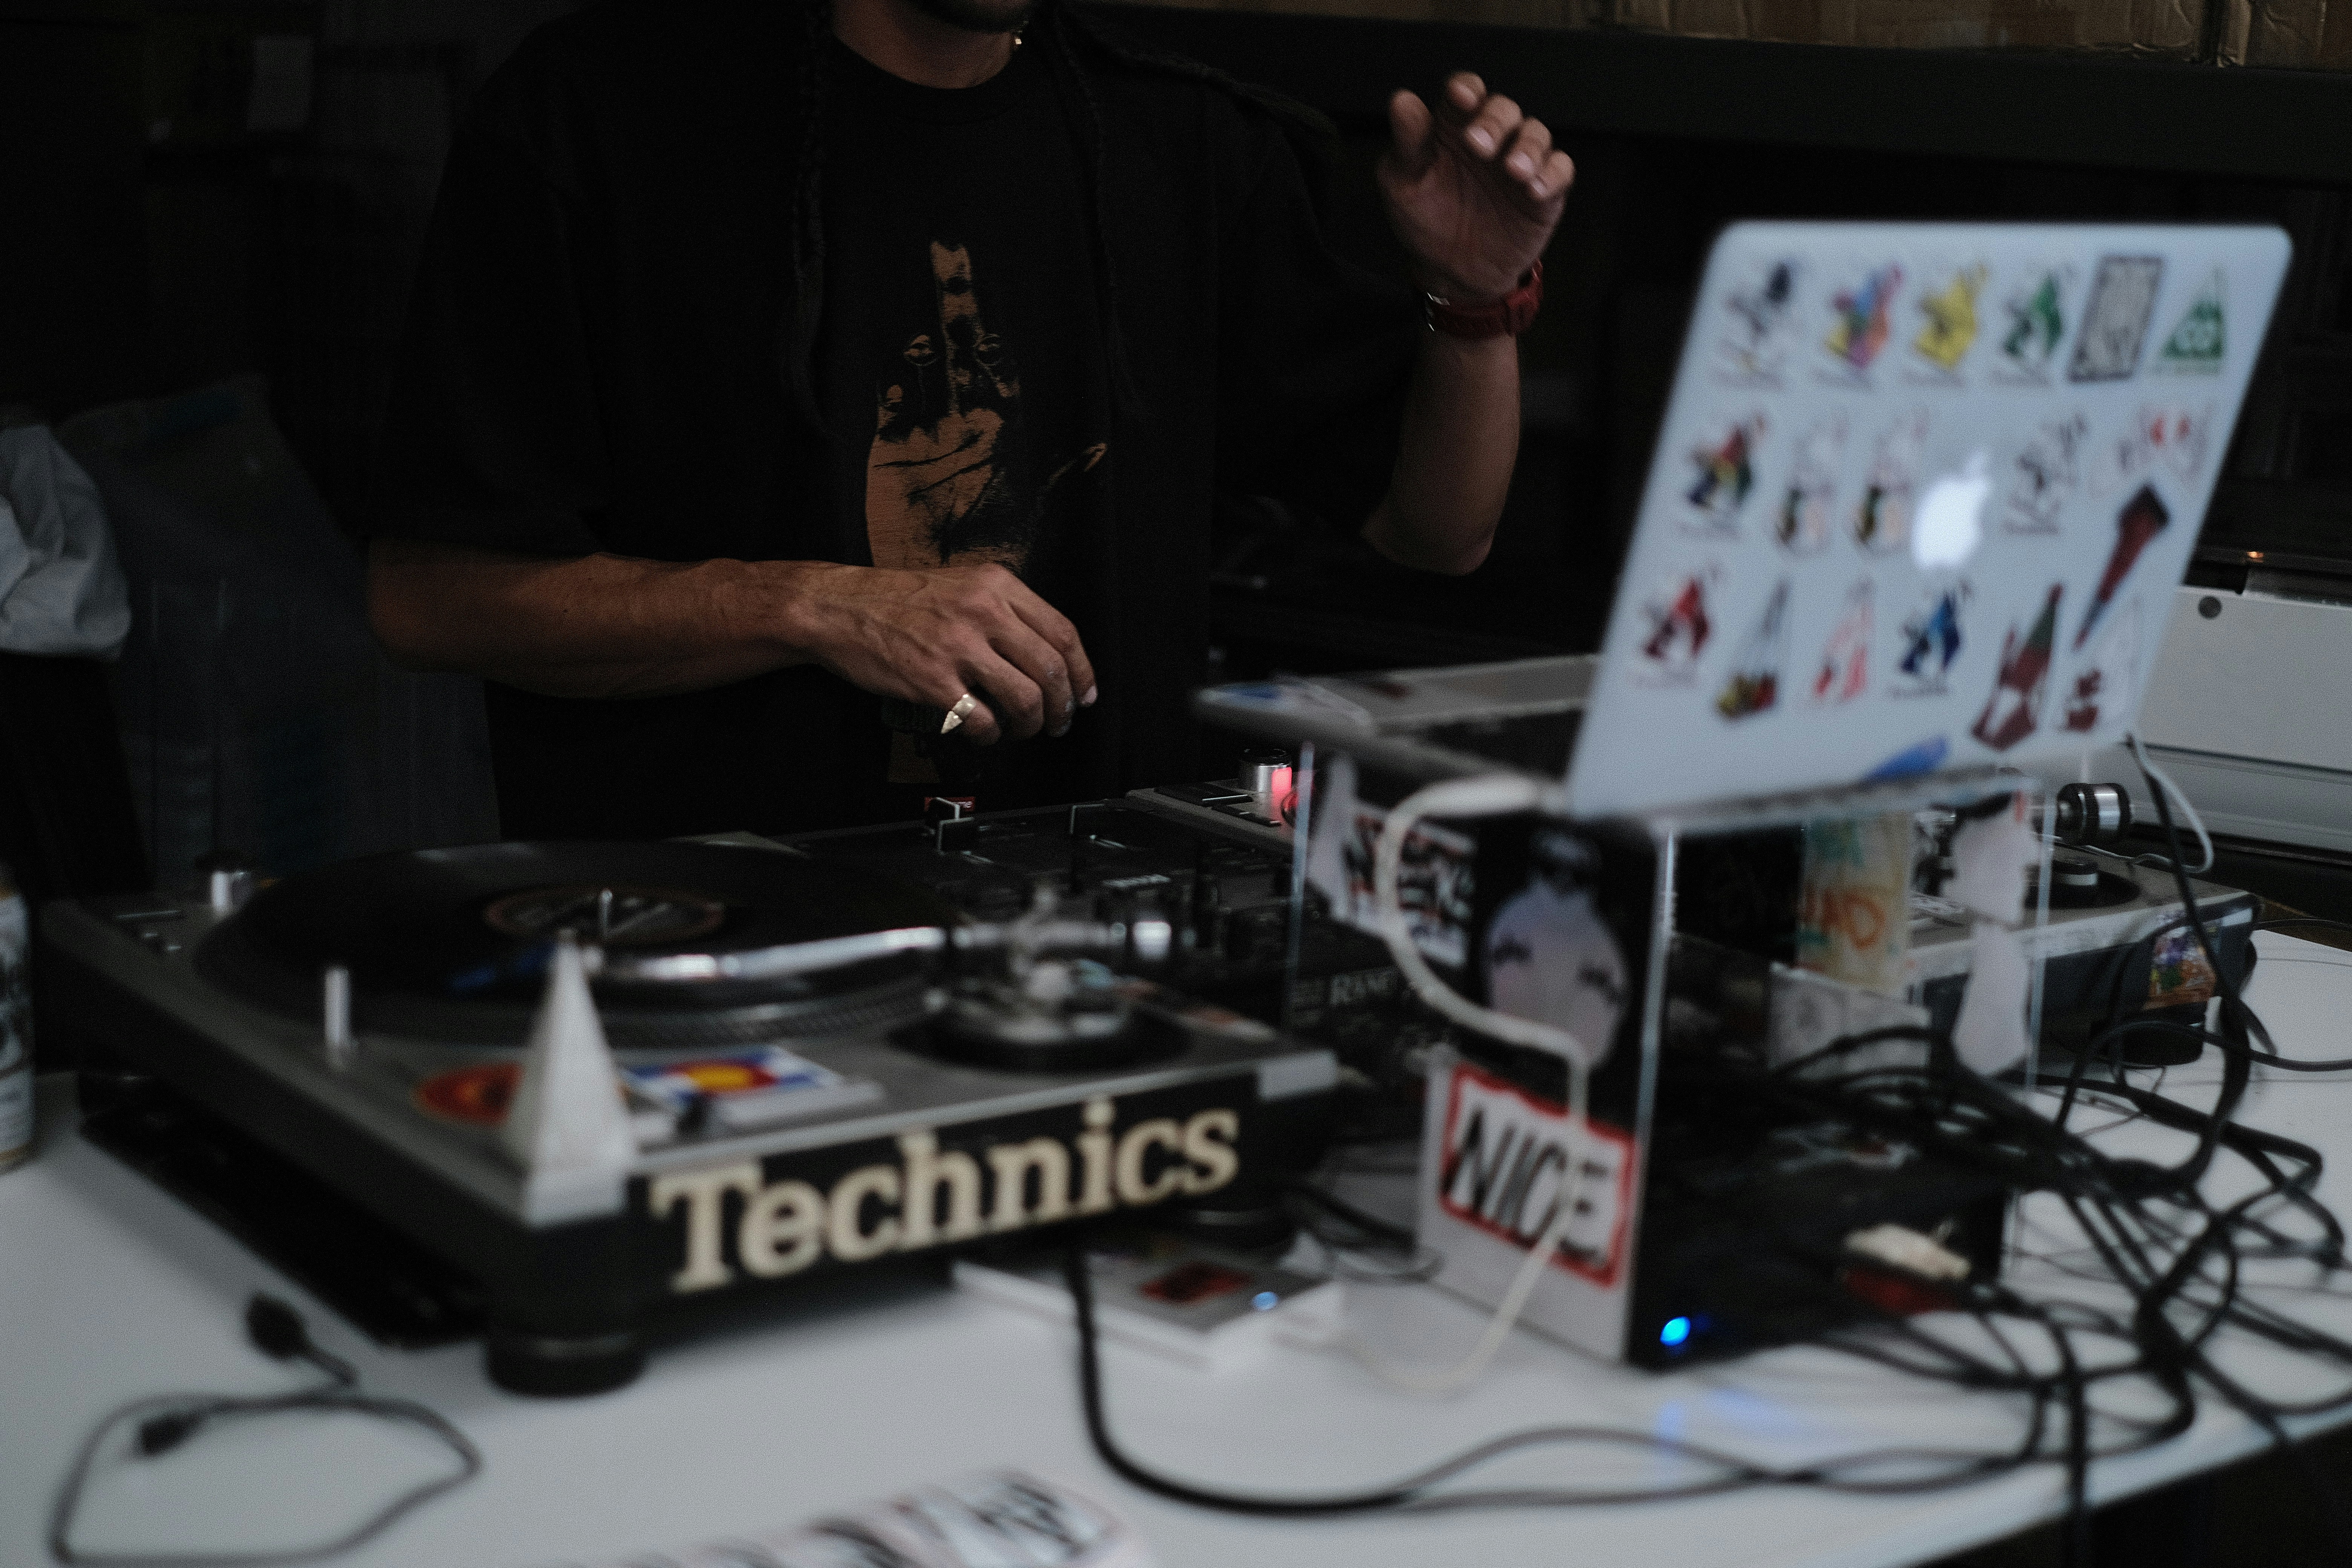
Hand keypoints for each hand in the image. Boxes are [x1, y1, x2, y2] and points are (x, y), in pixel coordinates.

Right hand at [781, 560, 1095, 744]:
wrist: (838, 606)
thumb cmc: (897, 600)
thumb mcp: (960, 585)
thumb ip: (1003, 611)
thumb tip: (1045, 655)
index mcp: (996, 585)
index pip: (1062, 632)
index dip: (1082, 671)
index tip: (1084, 694)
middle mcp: (983, 611)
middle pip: (1050, 669)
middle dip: (1062, 706)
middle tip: (1057, 723)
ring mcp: (957, 645)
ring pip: (1024, 698)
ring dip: (1030, 724)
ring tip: (1021, 730)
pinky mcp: (932, 679)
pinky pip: (981, 719)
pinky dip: (989, 736)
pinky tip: (982, 734)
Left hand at [1379, 73, 1572, 302]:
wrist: (1451, 272)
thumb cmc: (1425, 220)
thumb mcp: (1403, 183)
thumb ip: (1407, 143)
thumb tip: (1402, 101)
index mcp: (1454, 127)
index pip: (1465, 91)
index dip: (1466, 89)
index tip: (1461, 98)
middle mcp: (1492, 137)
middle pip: (1503, 109)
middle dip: (1495, 121)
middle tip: (1479, 146)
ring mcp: (1519, 162)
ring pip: (1536, 134)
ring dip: (1528, 147)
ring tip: (1513, 171)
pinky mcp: (1544, 191)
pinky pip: (1560, 170)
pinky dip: (1552, 174)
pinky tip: (1533, 189)